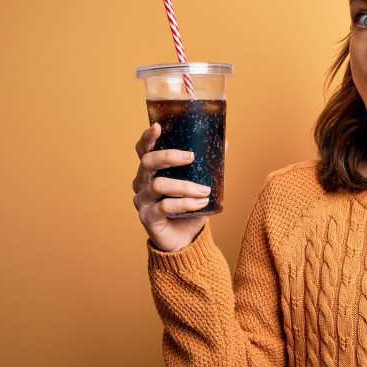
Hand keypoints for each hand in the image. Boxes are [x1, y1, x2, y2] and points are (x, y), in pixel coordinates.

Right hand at [132, 123, 222, 251]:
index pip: (143, 150)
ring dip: (184, 186)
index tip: (158, 126)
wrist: (185, 240)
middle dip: (169, 156)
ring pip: (158, 185)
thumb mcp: (198, 184)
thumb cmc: (189, 208)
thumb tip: (225, 143)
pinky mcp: (147, 217)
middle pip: (147, 162)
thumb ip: (206, 165)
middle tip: (191, 157)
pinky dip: (185, 203)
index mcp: (151, 171)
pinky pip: (164, 206)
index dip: (147, 138)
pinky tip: (201, 203)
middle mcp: (141, 183)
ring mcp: (142, 201)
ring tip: (205, 190)